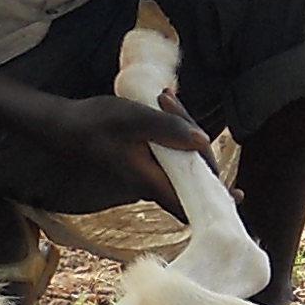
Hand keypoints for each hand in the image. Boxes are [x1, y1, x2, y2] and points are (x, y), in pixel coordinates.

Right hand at [41, 89, 207, 205]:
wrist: (66, 127)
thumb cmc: (96, 123)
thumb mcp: (134, 119)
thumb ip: (168, 129)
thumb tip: (202, 141)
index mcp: (151, 180)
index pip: (191, 200)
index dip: (216, 202)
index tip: (238, 195)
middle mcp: (151, 184)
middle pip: (192, 182)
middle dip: (201, 155)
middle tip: (180, 112)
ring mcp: (147, 175)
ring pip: (182, 169)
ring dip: (188, 142)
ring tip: (170, 102)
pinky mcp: (144, 164)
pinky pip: (171, 160)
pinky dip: (178, 141)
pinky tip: (173, 115)